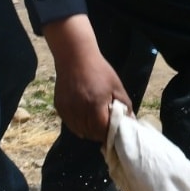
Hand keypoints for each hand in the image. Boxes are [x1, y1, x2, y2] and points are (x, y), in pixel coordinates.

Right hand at [44, 15, 131, 141]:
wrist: (75, 56)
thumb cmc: (99, 69)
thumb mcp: (116, 85)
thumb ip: (125, 105)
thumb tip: (130, 121)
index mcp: (95, 105)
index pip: (101, 130)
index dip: (108, 134)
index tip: (113, 132)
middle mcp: (79, 110)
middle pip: (89, 132)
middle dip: (98, 134)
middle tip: (104, 129)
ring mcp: (67, 109)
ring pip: (77, 130)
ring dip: (87, 131)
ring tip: (93, 125)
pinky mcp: (59, 106)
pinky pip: (68, 122)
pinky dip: (76, 124)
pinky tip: (82, 119)